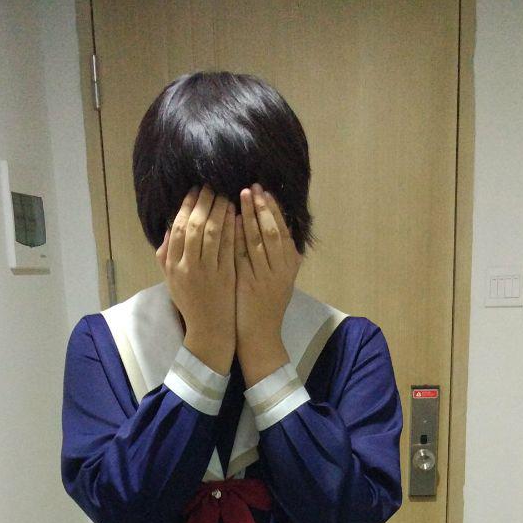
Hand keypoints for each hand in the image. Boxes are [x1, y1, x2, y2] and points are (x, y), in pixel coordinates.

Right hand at [156, 184, 235, 368]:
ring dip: (220, 210)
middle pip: (195, 226)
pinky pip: (229, 247)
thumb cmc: (191, 304)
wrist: (209, 331)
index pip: (178, 228)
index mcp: (173, 266)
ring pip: (213, 233)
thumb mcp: (172, 281)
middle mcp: (188, 267)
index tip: (194, 191)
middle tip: (212, 186)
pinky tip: (237, 214)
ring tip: (226, 195)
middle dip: (203, 202)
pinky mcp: (226, 277)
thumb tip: (170, 227)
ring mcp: (208, 272)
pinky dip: (232, 228)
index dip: (186, 206)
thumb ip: (167, 255)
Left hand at [234, 183, 302, 349]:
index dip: (274, 209)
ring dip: (250, 215)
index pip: (283, 230)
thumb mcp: (279, 280)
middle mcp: (282, 269)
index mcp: (290, 265)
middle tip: (252, 186)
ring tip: (241, 195)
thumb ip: (278, 256)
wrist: (261, 337)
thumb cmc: (265, 307)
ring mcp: (266, 276)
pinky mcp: (250, 284)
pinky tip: (232, 220)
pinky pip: (243, 254)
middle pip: (272, 230)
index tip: (264, 191)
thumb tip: (273, 227)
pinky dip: (238, 235)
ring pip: (259, 239)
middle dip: (262, 206)